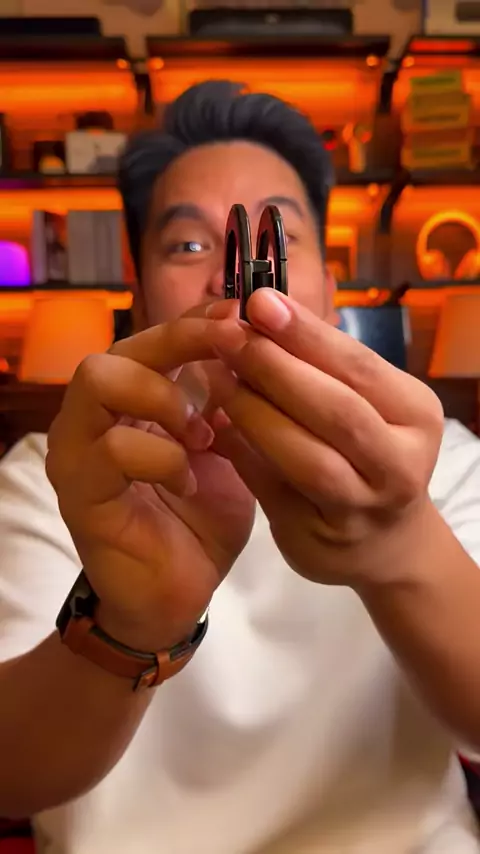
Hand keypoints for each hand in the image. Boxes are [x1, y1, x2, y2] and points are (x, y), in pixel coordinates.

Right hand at [47, 309, 254, 651]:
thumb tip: (252, 348)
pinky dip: (163, 457)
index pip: (152, 338)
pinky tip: (190, 481)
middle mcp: (92, 416)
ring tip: (202, 434)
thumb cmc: (199, 520)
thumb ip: (226, 405)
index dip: (195, 321)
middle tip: (229, 354)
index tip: (241, 315)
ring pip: (100, 381)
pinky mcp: (79, 492)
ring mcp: (77, 451)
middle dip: (179, 342)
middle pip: (120, 347)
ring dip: (162, 397)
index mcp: (127, 401)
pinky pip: (113, 448)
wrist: (176, 594)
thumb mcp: (224, 452)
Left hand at [206, 290, 444, 590]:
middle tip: (227, 334)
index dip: (306, 333)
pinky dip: (242, 452)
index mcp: (415, 414)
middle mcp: (400, 463)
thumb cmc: (369, 454)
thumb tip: (255, 314)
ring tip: (216, 377)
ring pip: (306, 456)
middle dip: (275, 367)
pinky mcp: (319, 537)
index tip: (258, 301)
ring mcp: (363, 507)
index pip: (358, 366)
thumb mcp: (365, 405)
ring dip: (254, 411)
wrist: (385, 543)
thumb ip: (320, 368)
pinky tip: (213, 425)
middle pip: (336, 409)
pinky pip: (273, 488)